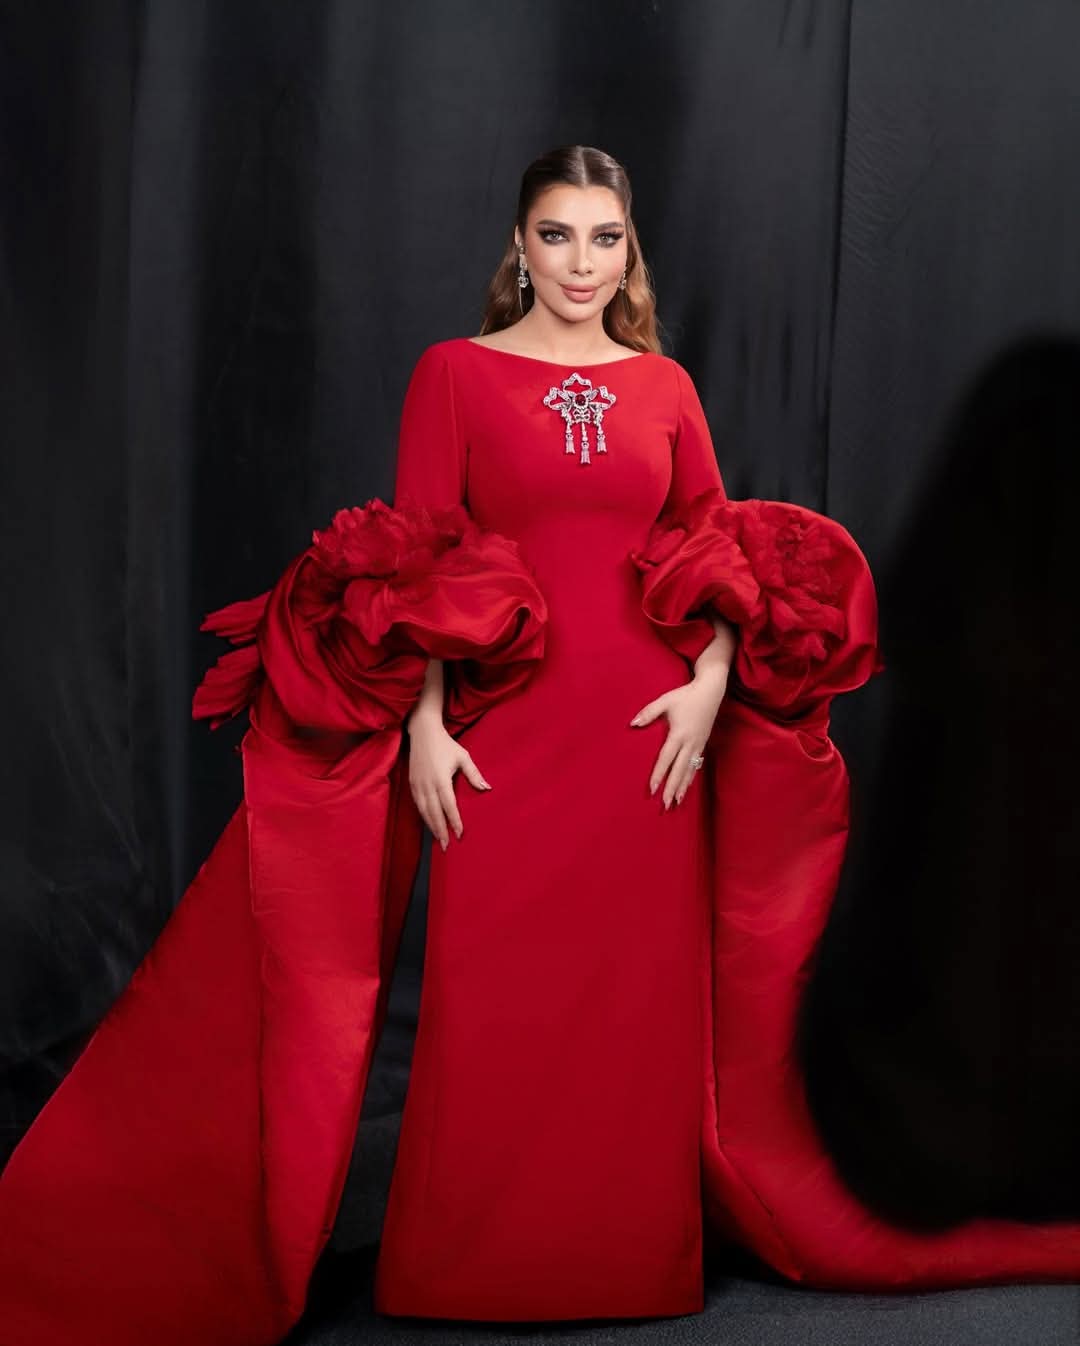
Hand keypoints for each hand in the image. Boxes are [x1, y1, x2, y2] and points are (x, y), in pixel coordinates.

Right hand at [405, 711, 491, 849]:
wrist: (422, 732)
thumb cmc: (445, 744)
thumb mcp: (463, 757)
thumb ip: (473, 774)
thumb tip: (486, 788)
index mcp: (440, 778)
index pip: (448, 805)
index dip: (454, 821)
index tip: (459, 834)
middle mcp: (427, 784)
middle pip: (434, 813)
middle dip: (440, 830)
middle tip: (446, 847)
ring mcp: (417, 785)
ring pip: (424, 811)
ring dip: (431, 826)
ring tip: (438, 840)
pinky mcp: (412, 784)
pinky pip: (418, 804)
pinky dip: (424, 816)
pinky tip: (429, 824)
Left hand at [629, 668, 727, 808]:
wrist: (711, 691)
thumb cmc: (686, 695)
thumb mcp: (665, 701)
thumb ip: (648, 713)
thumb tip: (632, 723)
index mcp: (679, 734)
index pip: (666, 759)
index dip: (659, 775)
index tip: (652, 789)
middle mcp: (690, 742)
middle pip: (679, 770)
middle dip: (672, 788)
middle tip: (665, 804)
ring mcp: (698, 744)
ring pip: (689, 770)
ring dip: (682, 787)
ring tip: (676, 802)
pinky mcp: (703, 744)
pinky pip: (696, 765)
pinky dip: (690, 777)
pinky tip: (686, 787)